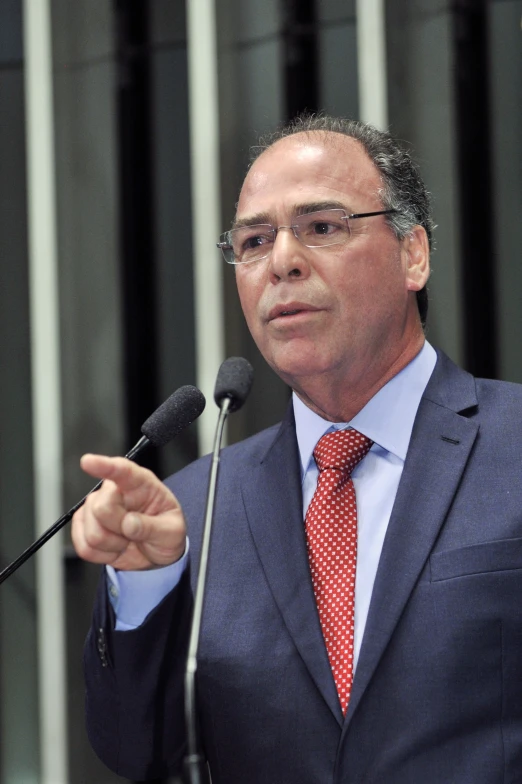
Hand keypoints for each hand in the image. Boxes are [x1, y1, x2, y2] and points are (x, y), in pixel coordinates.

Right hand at [71, 455, 185, 569]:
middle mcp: (114, 491)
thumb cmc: (165, 534)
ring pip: (92, 531)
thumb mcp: (172, 532)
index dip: (103, 465)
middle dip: (119, 527)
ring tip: (127, 539)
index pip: (122, 470)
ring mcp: (95, 507)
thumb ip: (154, 527)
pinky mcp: (83, 525)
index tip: (87, 461)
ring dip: (113, 544)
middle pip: (101, 507)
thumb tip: (129, 523)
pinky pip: (84, 547)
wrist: (155, 553)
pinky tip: (115, 547)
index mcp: (140, 484)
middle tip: (135, 530)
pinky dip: (103, 555)